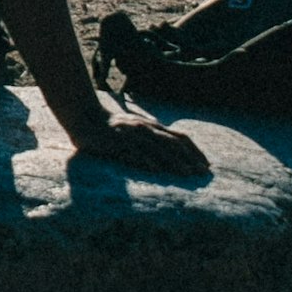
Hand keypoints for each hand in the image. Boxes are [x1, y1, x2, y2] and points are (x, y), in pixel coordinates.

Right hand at [64, 112, 211, 184]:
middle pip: (174, 143)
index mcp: (153, 126)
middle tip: (202, 173)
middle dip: (191, 158)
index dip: (196, 151)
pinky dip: (147, 160)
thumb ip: (152, 136)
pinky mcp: (118, 141)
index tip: (206, 165)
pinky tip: (156, 170)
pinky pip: (135, 152)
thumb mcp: (137, 128)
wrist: (85, 117)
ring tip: (187, 174)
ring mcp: (133, 134)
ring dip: (174, 162)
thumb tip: (169, 146)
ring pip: (158, 148)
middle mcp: (147, 128)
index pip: (181, 138)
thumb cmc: (112, 127)